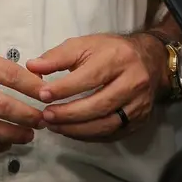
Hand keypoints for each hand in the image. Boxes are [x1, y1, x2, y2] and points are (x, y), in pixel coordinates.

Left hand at [28, 33, 162, 141]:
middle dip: (69, 114)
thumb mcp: (85, 45)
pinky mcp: (140, 120)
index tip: (42, 95)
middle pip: (98, 104)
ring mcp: (139, 104)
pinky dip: (89, 136)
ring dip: (76, 129)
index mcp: (118, 58)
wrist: (150, 61)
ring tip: (55, 126)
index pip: (89, 78)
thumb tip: (32, 67)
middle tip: (46, 116)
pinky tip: (72, 131)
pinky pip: (112, 133)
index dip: (64, 89)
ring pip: (106, 124)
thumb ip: (57, 56)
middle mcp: (133, 82)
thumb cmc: (111, 51)